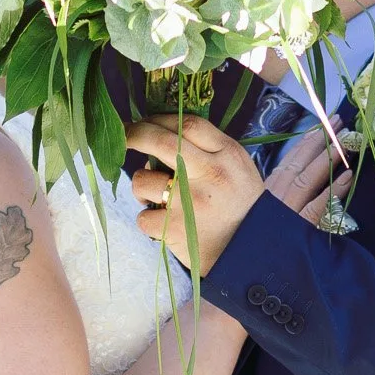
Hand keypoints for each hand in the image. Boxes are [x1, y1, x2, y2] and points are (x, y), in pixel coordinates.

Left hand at [126, 114, 350, 266]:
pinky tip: (165, 226)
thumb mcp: (237, 168)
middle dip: (134, 134)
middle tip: (124, 136)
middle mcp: (209, 173)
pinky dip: (149, 221)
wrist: (251, 255)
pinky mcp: (175, 228)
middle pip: (160, 140)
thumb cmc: (240, 207)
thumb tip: (161, 132)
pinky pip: (143, 216)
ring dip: (141, 187)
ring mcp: (189, 201)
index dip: (159, 119)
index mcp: (227, 155)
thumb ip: (208, 149)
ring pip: (142, 180)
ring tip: (157, 199)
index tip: (144, 122)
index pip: (187, 124)